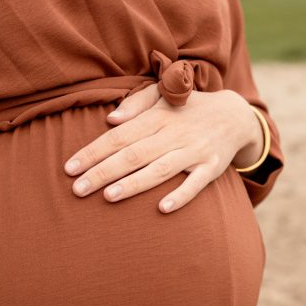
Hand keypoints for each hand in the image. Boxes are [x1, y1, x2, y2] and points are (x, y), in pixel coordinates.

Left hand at [63, 84, 263, 212]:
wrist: (235, 116)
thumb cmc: (187, 109)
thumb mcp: (163, 96)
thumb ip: (136, 104)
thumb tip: (110, 119)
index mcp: (158, 117)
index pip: (119, 136)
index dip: (93, 151)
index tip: (69, 167)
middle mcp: (174, 134)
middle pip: (134, 155)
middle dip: (103, 172)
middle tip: (77, 189)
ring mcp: (194, 151)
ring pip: (160, 170)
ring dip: (134, 184)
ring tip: (108, 196)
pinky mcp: (212, 167)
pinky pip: (196, 184)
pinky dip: (181, 195)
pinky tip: (163, 209)